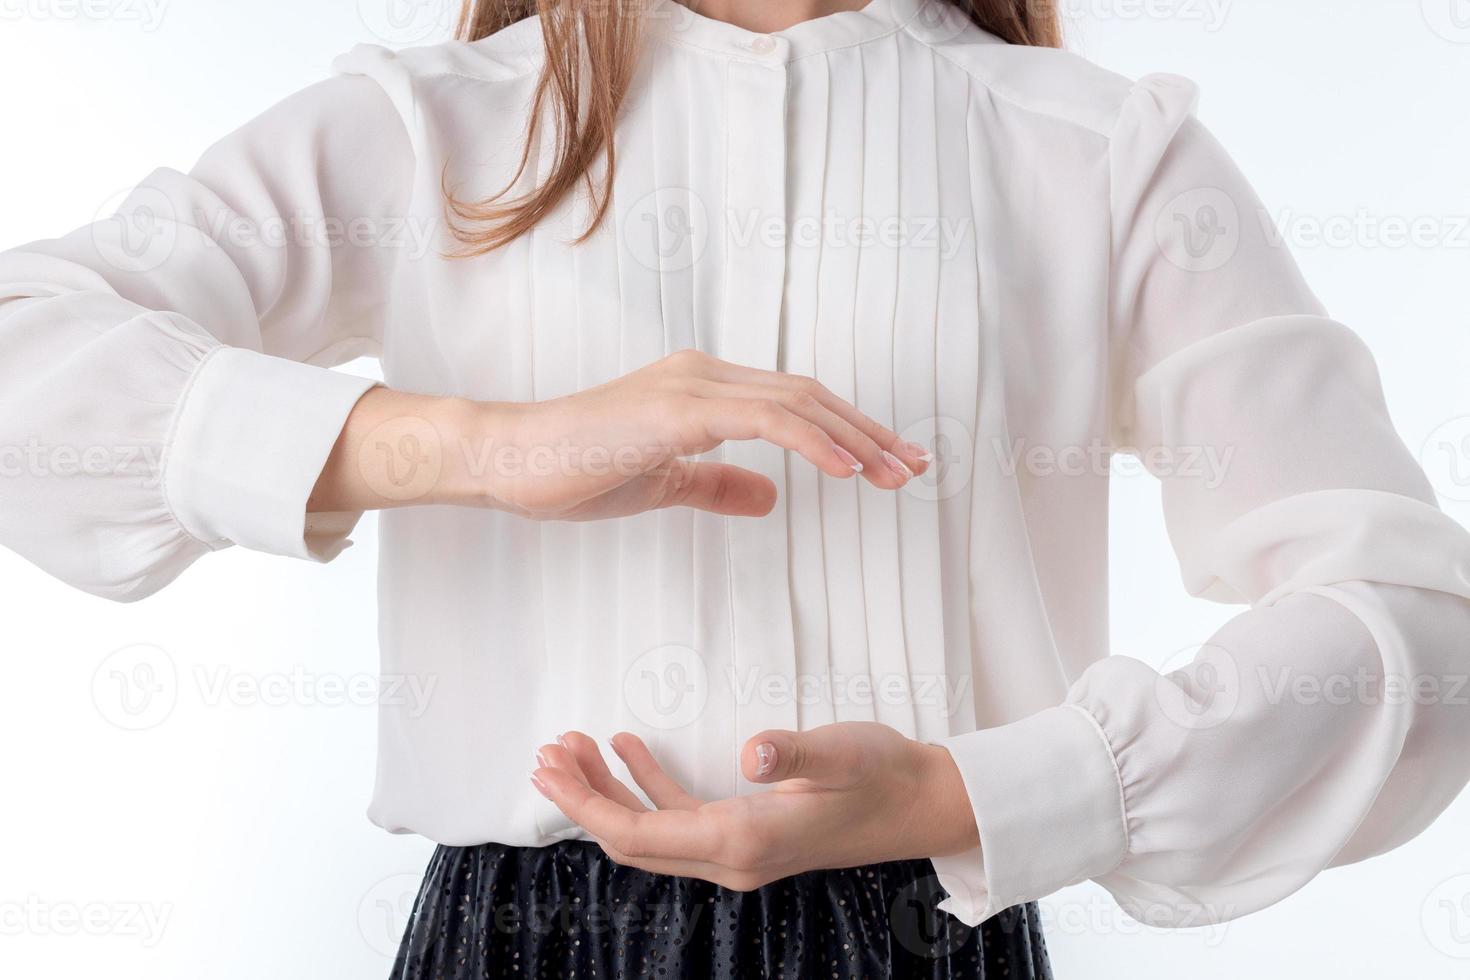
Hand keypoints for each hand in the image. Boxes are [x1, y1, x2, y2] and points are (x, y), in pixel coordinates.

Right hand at [311, 350, 930, 518]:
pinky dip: (812, 442)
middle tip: (916, 467)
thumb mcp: (662, 484)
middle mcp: (705, 376)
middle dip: (869, 433)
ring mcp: (692, 387)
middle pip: (811, 397)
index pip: (795, 404)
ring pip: (798, 402)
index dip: (848, 431)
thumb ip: (716, 485)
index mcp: (703, 391)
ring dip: (855, 438)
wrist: (508, 460)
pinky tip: (846, 472)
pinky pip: (763, 420)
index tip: (890, 463)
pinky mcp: (676, 409)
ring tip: (896, 474)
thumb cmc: (572, 470)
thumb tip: (771, 498)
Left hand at [530, 723, 978, 890]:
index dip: (587, 805)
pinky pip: (680, 818)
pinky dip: (647, 786)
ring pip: (651, 830)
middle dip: (583, 800)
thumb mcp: (841, 752)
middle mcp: (730, 859)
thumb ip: (792, 753)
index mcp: (742, 842)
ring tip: (575, 746)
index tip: (550, 770)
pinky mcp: (747, 833)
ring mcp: (737, 851)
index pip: (640, 834)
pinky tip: (629, 749)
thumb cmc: (883, 773)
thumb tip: (751, 754)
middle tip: (547, 754)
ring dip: (609, 792)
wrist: (922, 802)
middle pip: (632, 840)